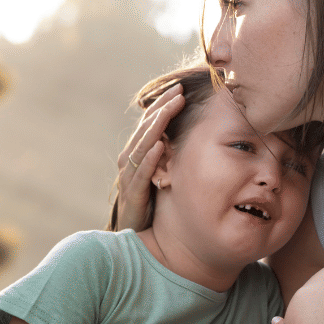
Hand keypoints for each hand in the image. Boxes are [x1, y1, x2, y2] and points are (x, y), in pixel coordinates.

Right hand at [114, 84, 184, 230]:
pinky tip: (160, 146)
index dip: (164, 105)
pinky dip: (150, 158)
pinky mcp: (133, 194)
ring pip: (142, 145)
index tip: (180, 88)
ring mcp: (129, 176)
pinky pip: (141, 173)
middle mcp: (130, 160)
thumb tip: (194, 138)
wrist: (135, 234)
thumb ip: (172, 157)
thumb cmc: (152, 203)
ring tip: (171, 109)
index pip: (151, 123)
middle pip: (146, 128)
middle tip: (179, 91)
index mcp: (138, 153)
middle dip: (162, 108)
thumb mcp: (163, 174)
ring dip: (157, 126)